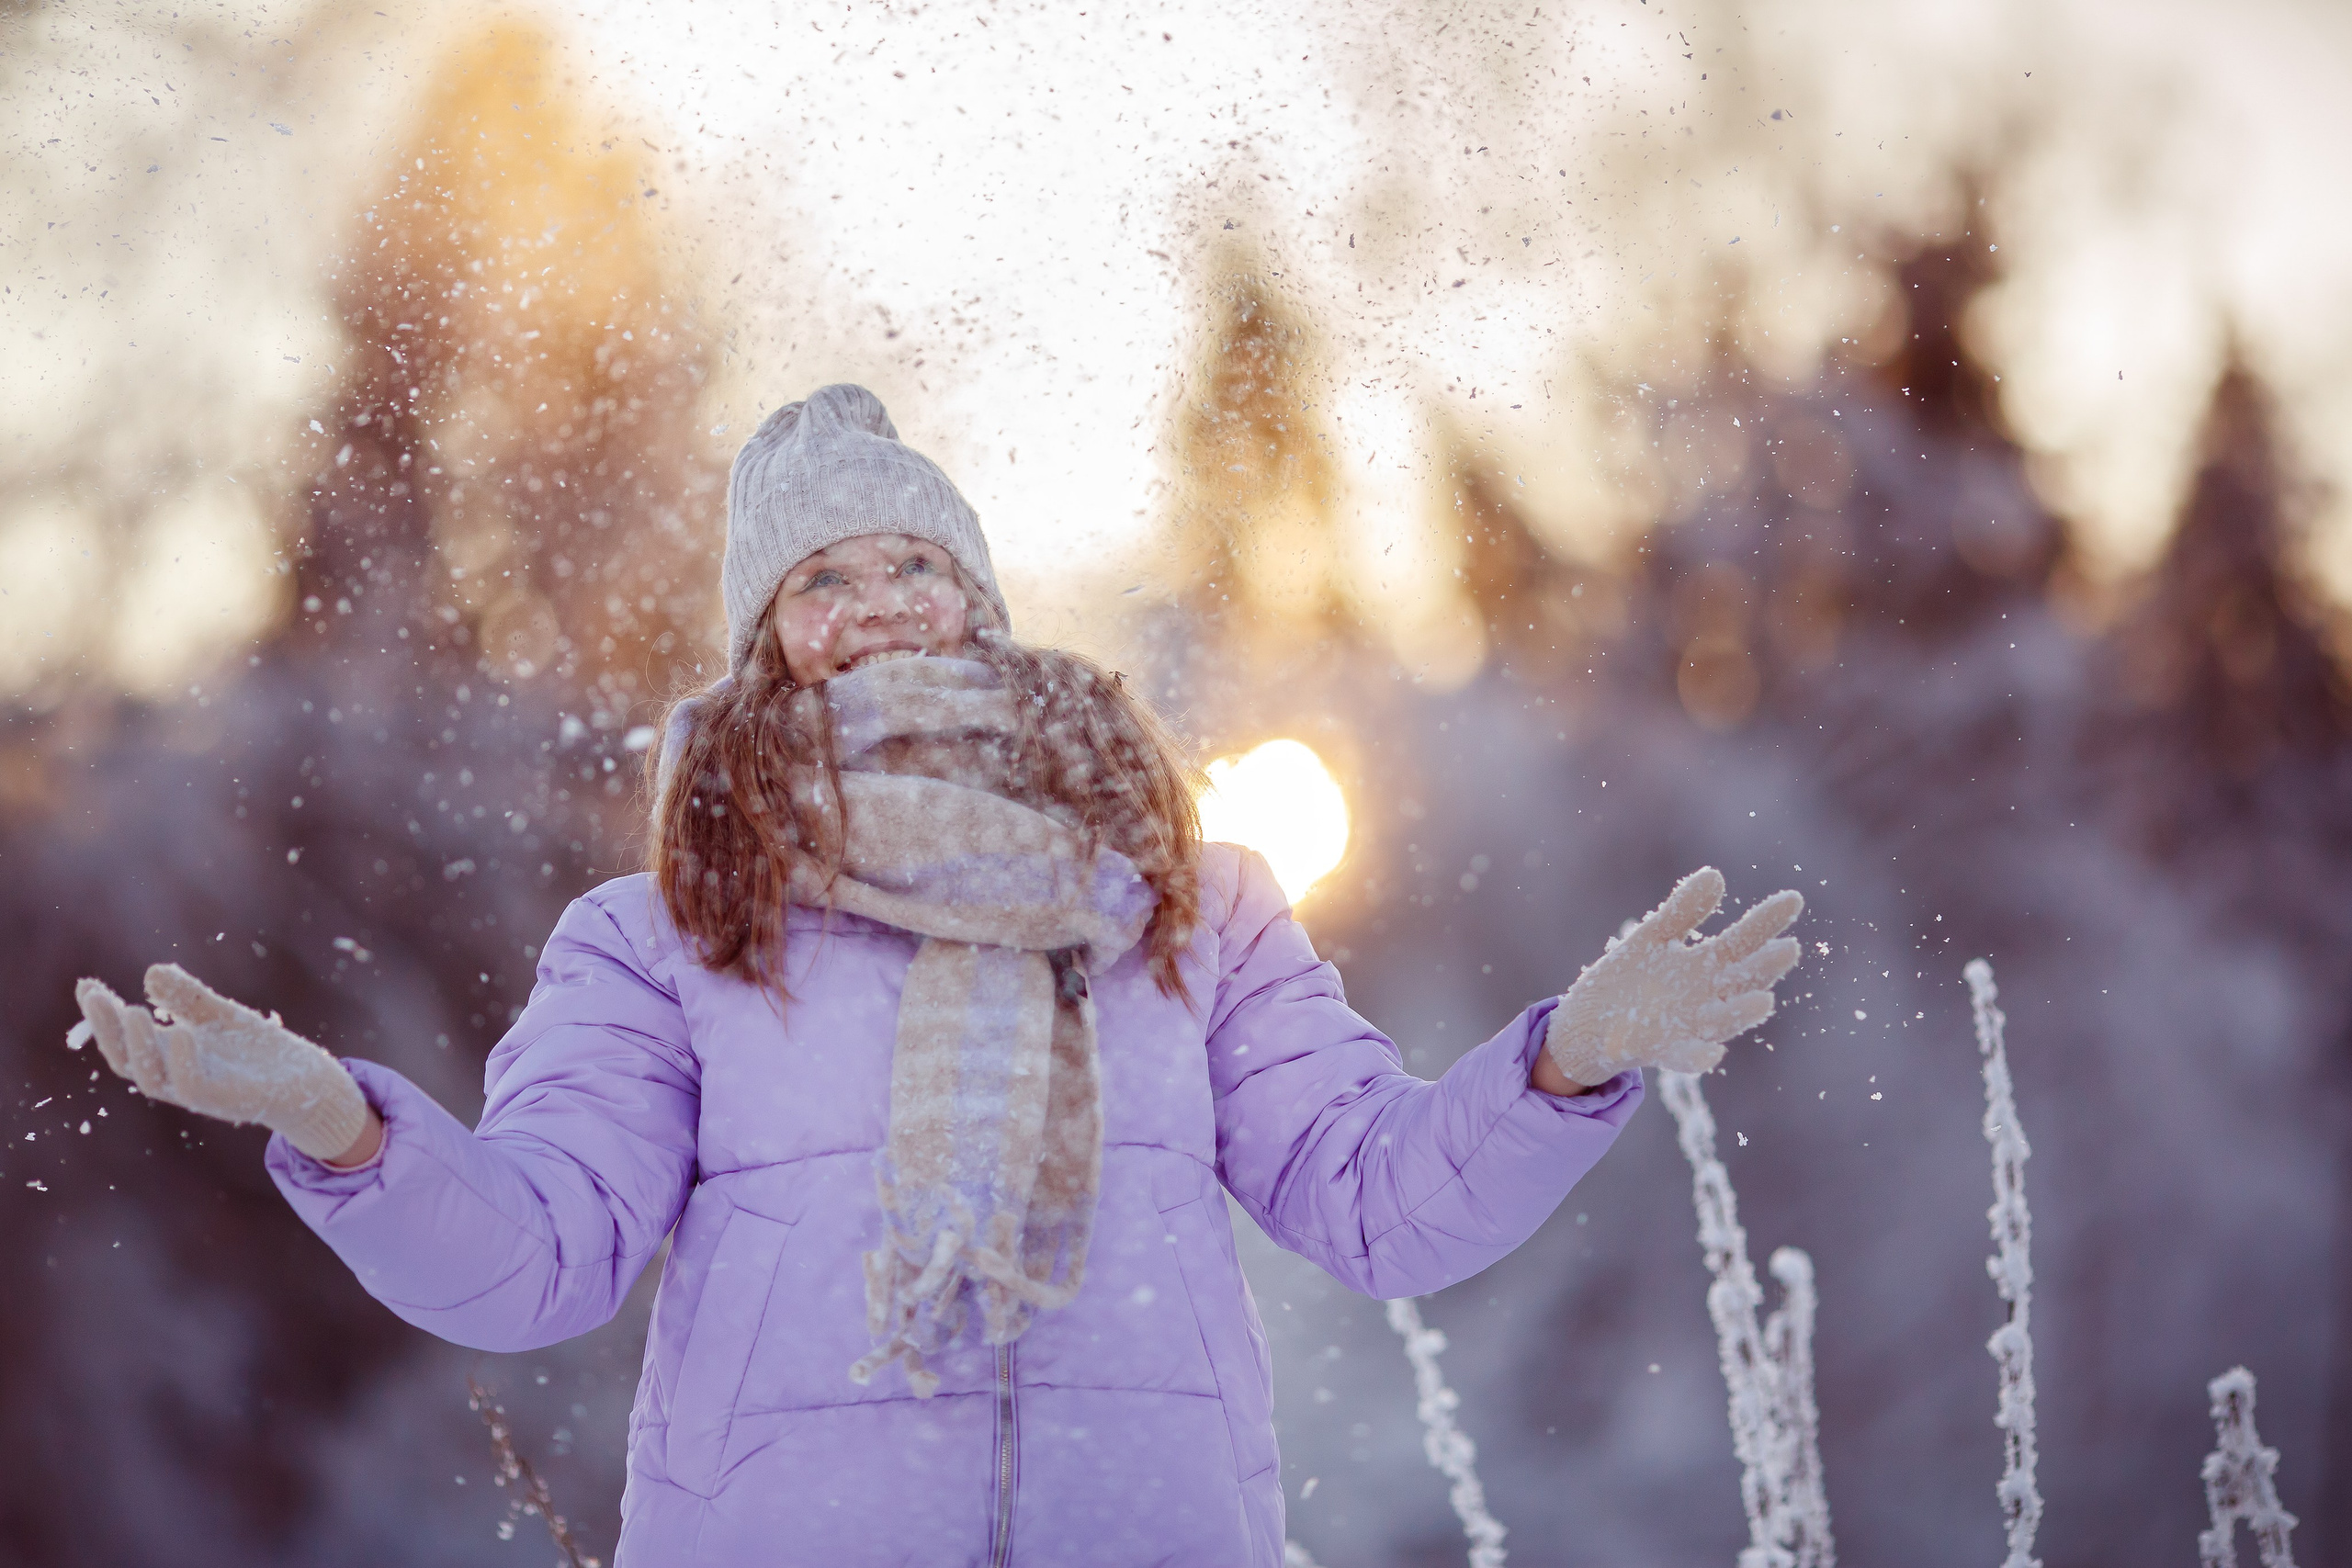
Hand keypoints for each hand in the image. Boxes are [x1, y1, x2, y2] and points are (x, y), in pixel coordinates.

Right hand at [74, 964, 374, 1163]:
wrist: (307, 1082)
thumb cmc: (258, 1052)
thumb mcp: (219, 1017)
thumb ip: (188, 998)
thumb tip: (151, 972)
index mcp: (170, 1057)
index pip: (125, 1039)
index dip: (102, 1016)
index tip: (86, 986)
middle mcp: (176, 1076)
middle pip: (127, 1059)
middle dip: (107, 1029)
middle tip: (95, 996)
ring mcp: (199, 1091)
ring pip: (152, 1077)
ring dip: (138, 1045)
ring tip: (132, 1010)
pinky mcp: (226, 1100)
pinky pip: (192, 1086)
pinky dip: (182, 1061)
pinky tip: (181, 1033)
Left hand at [1542, 867, 1802, 1087]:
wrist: (1588, 1024)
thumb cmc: (1630, 980)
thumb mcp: (1653, 938)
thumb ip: (1683, 911)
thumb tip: (1715, 874)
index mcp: (1705, 967)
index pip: (1742, 942)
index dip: (1766, 922)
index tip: (1792, 899)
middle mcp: (1705, 998)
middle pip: (1741, 981)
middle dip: (1765, 968)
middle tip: (1789, 948)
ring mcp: (1686, 1027)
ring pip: (1721, 1021)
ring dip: (1741, 1013)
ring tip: (1764, 1001)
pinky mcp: (1659, 1051)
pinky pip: (1683, 1057)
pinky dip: (1698, 1056)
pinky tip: (1712, 1053)